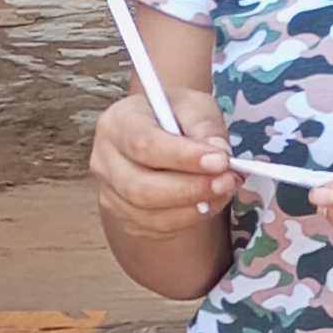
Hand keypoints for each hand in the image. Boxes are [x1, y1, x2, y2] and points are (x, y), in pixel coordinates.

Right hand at [92, 87, 235, 233]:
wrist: (163, 128)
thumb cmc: (176, 114)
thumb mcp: (194, 106)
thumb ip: (206, 127)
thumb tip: (218, 153)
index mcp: (117, 123)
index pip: (144, 145)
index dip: (183, 157)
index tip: (220, 161)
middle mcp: (105, 160)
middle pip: (140, 188)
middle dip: (190, 189)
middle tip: (227, 180)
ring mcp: (111, 192)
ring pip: (148, 214)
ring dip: (192, 207)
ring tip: (224, 189)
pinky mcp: (125, 216)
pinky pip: (156, 227)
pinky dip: (188, 219)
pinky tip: (209, 202)